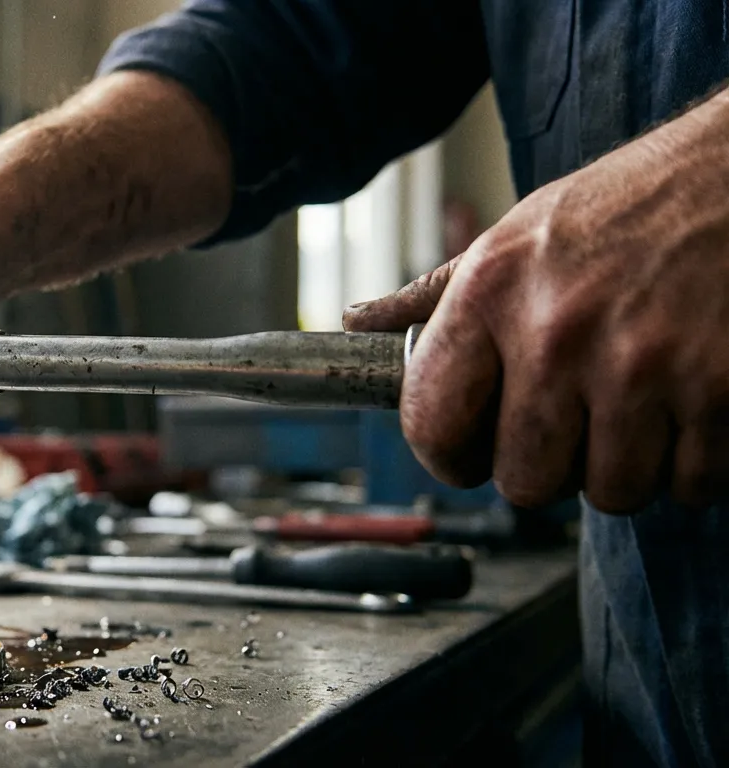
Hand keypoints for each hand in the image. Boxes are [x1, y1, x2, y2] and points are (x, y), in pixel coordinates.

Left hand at [344, 92, 728, 511]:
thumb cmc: (631, 203)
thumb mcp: (519, 233)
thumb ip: (438, 293)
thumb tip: (360, 321)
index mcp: (491, 293)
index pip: (432, 425)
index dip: (449, 456)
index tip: (471, 452)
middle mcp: (557, 333)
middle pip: (524, 482)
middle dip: (549, 468)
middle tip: (574, 426)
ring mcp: (642, 366)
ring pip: (613, 492)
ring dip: (628, 468)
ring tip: (639, 409)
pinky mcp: (722, 390)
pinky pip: (692, 483)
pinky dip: (696, 463)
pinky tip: (692, 406)